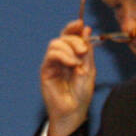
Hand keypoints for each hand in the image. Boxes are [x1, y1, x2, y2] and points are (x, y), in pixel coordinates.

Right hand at [39, 20, 95, 135]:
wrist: (74, 111)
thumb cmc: (81, 94)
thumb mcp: (89, 69)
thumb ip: (87, 51)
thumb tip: (85, 29)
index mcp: (72, 55)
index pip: (69, 36)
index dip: (73, 27)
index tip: (80, 23)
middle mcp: (61, 58)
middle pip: (62, 37)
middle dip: (74, 39)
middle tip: (84, 50)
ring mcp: (52, 64)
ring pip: (55, 44)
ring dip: (69, 48)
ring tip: (78, 62)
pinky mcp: (45, 70)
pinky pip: (51, 55)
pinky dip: (63, 55)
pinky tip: (72, 64)